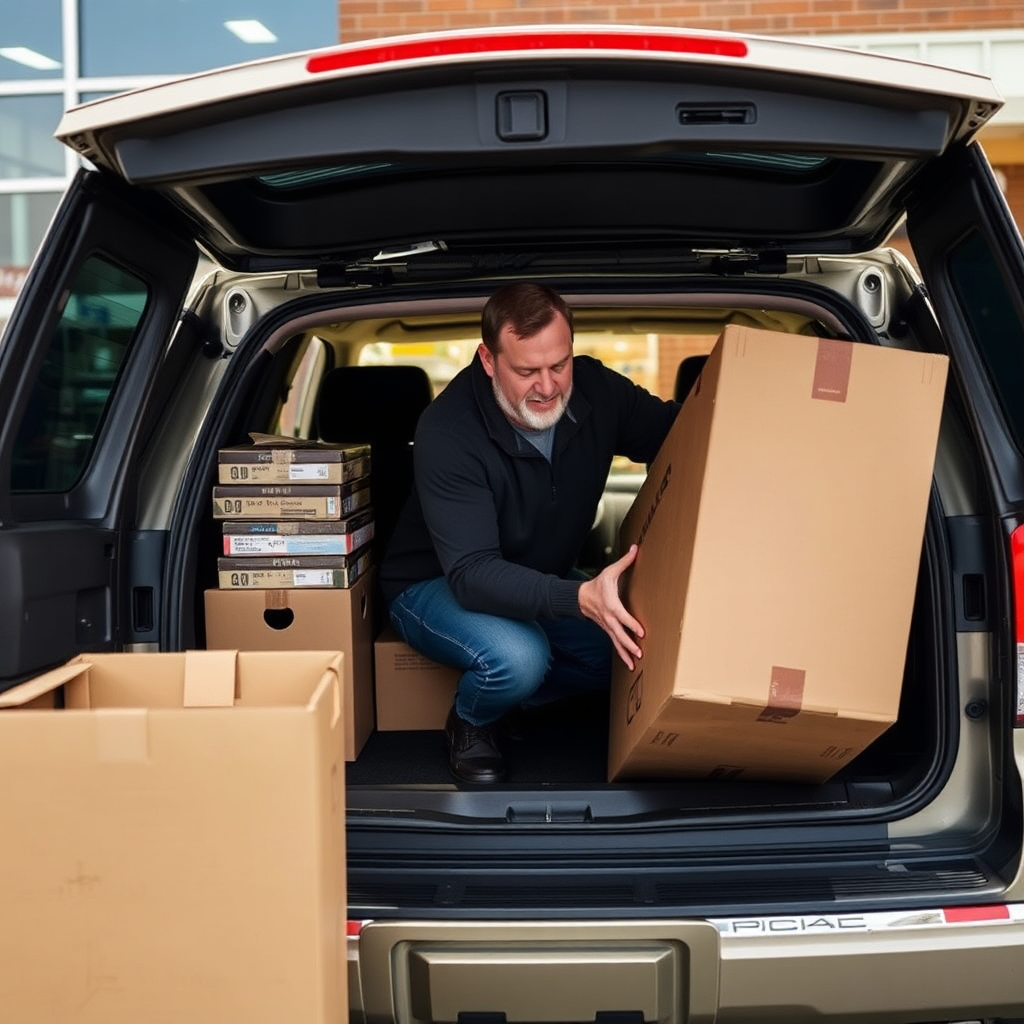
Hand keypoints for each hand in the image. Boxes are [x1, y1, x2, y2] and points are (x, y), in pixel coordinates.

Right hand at [577, 544, 643, 669]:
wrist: (580, 597)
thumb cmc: (598, 584)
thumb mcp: (610, 572)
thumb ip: (625, 562)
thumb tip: (636, 549)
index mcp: (611, 605)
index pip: (622, 617)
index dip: (631, 624)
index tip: (641, 632)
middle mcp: (609, 619)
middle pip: (619, 634)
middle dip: (629, 644)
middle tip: (639, 652)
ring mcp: (608, 626)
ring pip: (616, 642)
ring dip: (625, 654)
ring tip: (634, 664)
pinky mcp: (607, 630)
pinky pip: (615, 644)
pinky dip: (622, 654)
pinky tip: (629, 663)